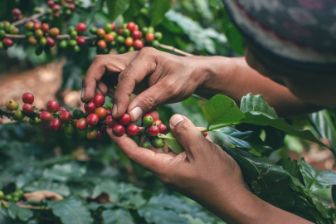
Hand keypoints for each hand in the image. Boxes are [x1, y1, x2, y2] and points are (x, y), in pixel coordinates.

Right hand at [82, 47, 210, 119]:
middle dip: (92, 83)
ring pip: (103, 72)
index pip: (124, 77)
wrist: (193, 73)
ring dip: (96, 88)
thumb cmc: (185, 78)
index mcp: (145, 57)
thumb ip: (149, 101)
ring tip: (95, 107)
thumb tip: (128, 116)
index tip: (118, 116)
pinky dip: (105, 93)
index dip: (119, 97)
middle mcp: (133, 58)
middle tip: (88, 103)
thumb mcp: (171, 89)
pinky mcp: (130, 75)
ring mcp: (129, 65)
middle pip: (102, 64)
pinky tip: (106, 106)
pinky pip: (111, 81)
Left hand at [107, 114, 312, 223]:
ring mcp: (175, 168)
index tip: (110, 124)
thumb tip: (172, 118)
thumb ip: (184, 131)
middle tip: (128, 113)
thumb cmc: (217, 177)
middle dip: (135, 131)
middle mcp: (165, 168)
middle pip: (143, 148)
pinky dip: (170, 137)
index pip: (134, 152)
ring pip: (159, 147)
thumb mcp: (201, 150)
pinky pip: (172, 149)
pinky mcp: (185, 166)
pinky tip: (174, 127)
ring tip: (148, 115)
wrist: (234, 197)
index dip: (121, 138)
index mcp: (163, 167)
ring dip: (154, 133)